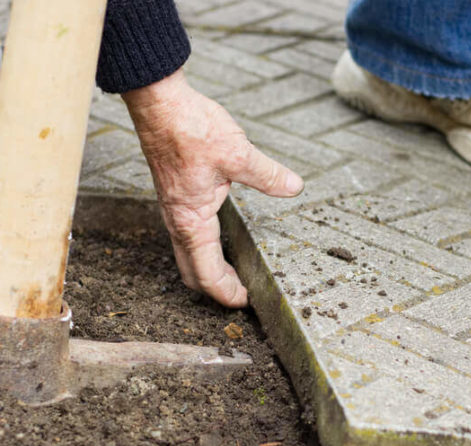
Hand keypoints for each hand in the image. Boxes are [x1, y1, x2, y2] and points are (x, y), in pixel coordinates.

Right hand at [122, 69, 303, 307]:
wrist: (159, 102)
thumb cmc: (190, 128)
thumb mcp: (238, 154)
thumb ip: (267, 176)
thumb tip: (294, 187)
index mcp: (191, 222)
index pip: (207, 275)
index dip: (227, 294)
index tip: (248, 301)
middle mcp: (179, 223)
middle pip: (193, 273)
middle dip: (217, 289)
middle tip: (243, 293)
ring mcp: (174, 212)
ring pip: (189, 257)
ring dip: (210, 271)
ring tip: (237, 274)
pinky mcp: (176, 199)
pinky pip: (188, 238)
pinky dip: (205, 251)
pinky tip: (224, 239)